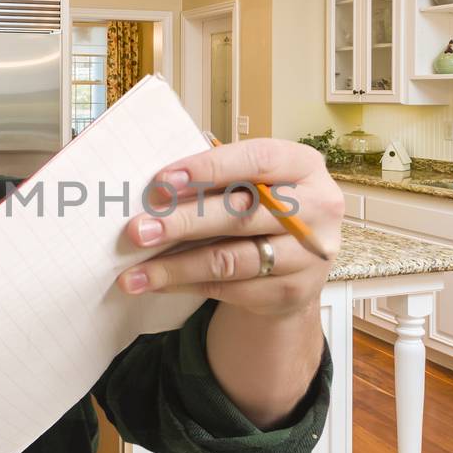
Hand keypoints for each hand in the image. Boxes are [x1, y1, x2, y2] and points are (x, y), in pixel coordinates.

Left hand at [117, 138, 343, 315]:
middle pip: (242, 214)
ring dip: (176, 266)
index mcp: (304, 166)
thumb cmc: (263, 207)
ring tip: (134, 272)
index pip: (258, 160)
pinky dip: (187, 285)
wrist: (296, 262)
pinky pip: (230, 289)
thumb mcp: (252, 182)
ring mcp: (308, 255)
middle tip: (137, 230)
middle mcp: (317, 208)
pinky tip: (157, 283)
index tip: (162, 182)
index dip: (208, 169)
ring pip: (231, 260)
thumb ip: (217, 181)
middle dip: (183, 222)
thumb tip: (155, 192)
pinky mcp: (293, 292)